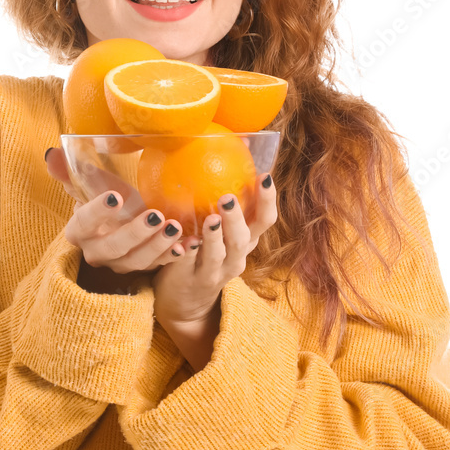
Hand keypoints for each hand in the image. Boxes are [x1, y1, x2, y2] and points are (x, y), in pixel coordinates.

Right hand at [46, 147, 187, 279]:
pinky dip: (176, 255)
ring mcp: (121, 263)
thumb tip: (53, 153)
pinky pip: (160, 265)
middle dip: (135, 234)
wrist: (121, 220)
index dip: (97, 212)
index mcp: (79, 231)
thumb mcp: (91, 184)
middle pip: (113, 248)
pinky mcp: (144, 267)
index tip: (114, 196)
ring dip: (158, 246)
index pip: (83, 224)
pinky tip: (190, 243)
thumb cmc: (106, 199)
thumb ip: (70, 171)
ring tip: (175, 227)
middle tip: (155, 215)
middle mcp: (97, 252)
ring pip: (137, 261)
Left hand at [152, 174, 277, 327]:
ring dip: (215, 237)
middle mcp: (236, 258)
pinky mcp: (191, 280)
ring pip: (219, 255)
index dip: (268, 200)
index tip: (264, 176)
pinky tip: (182, 241)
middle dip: (238, 218)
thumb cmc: (204, 255)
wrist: (185, 302)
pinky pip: (189, 265)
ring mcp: (214, 272)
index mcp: (245, 242)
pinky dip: (187, 253)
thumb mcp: (221, 232)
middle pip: (243, 239)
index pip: (265, 220)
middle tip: (228, 197)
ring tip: (210, 219)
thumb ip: (226, 202)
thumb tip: (231, 146)